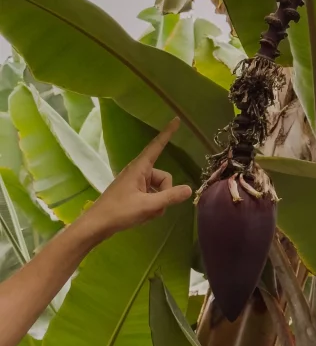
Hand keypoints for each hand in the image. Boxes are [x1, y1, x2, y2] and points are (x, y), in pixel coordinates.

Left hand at [82, 118, 192, 241]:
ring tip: (146, 214)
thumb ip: (169, 197)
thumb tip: (189, 189)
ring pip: (158, 190)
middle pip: (163, 178)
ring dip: (158, 203)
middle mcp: (138, 172)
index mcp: (140, 167)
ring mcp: (135, 183)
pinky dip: (151, 207)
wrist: (96, 226)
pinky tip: (142, 216)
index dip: (168, 133)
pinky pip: (151, 196)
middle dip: (164, 194)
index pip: (157, 145)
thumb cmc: (119, 211)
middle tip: (155, 208)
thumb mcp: (147, 206)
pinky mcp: (133, 194)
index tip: (176, 119)